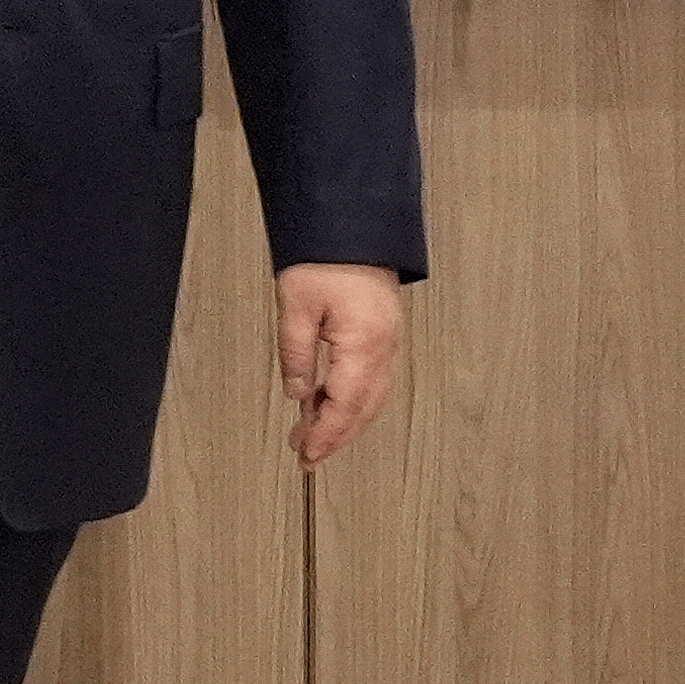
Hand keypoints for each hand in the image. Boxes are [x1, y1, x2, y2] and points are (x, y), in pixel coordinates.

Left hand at [276, 262, 404, 465]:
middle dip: (336, 436)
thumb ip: (296, 355)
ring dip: (346, 421)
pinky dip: (355, 401)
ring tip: (314, 437)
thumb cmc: (326, 259)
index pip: (346, 403)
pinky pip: (374, 380)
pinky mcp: (385, 334)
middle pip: (364, 408)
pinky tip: (332, 406)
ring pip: (373, 397)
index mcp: (364, 342)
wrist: (353, 228)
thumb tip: (297, 393)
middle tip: (307, 456)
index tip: (308, 453)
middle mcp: (384, 347)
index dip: (327, 434)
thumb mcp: (295, 307)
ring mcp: (389, 341)